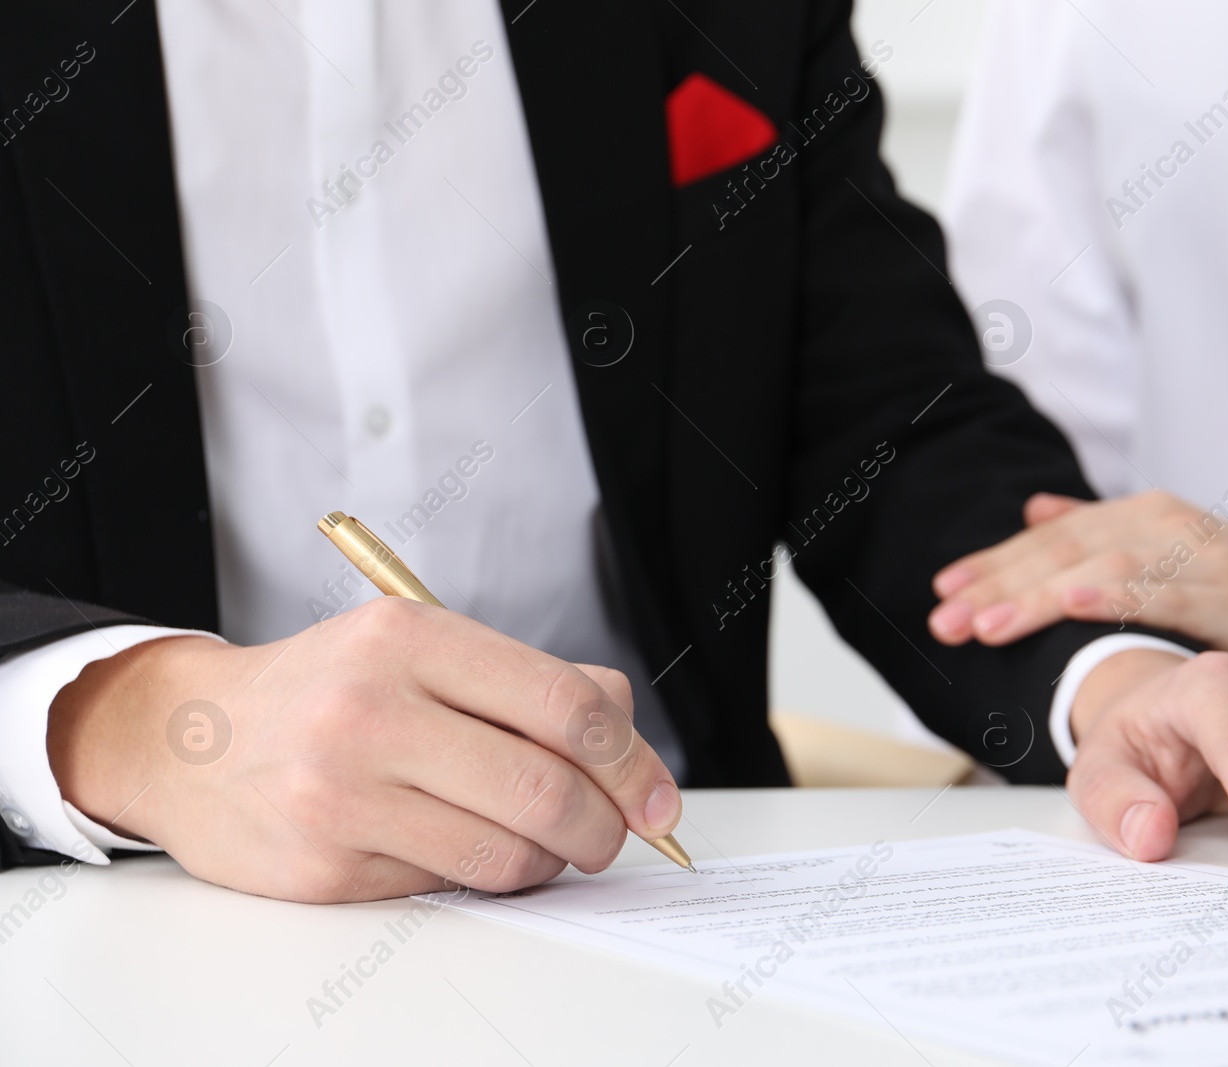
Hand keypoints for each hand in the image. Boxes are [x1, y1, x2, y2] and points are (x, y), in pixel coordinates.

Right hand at [45, 598, 682, 902]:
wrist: (192, 740)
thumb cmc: (333, 691)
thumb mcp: (423, 647)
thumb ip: (531, 682)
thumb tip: (629, 742)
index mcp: (409, 636)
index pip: (563, 703)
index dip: (631, 761)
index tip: (658, 799)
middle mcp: (371, 709)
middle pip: (545, 789)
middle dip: (603, 828)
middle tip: (611, 837)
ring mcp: (340, 792)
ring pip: (505, 854)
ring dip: (547, 861)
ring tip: (538, 843)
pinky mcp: (323, 865)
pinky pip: (446, 885)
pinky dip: (478, 875)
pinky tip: (460, 847)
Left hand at [928, 490, 1227, 675]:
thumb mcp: (1167, 551)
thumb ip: (1101, 534)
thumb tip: (1034, 512)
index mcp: (1140, 517)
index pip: (1049, 539)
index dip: (993, 563)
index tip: (941, 591)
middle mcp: (1163, 525)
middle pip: (1062, 552)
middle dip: (997, 586)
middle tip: (943, 617)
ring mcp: (1198, 555)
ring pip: (1101, 569)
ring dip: (1036, 595)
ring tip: (986, 623)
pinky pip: (1163, 592)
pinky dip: (1112, 593)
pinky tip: (1068, 600)